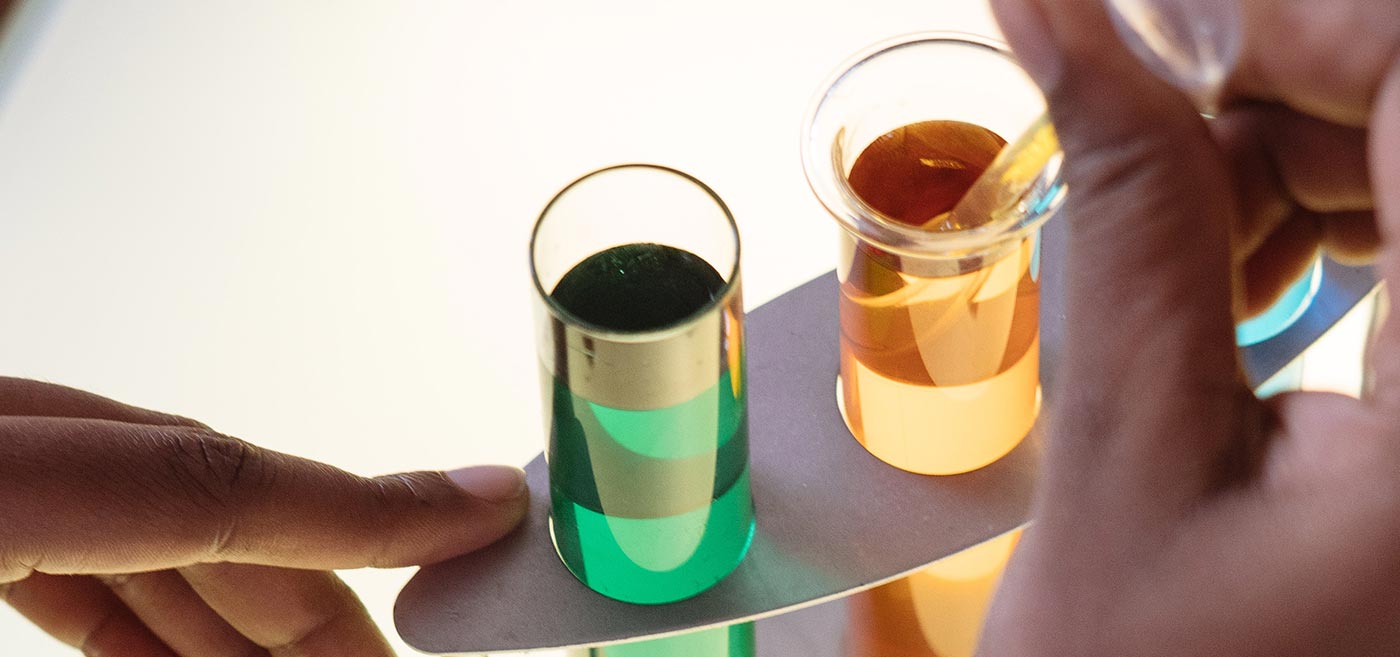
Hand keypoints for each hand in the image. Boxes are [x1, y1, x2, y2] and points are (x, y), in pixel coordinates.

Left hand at [0, 377, 528, 656]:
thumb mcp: (15, 543)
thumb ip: (132, 619)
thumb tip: (318, 631)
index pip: (211, 480)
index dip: (368, 510)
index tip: (479, 517)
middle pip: (203, 501)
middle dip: (312, 607)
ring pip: (149, 518)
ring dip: (239, 618)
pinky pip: (79, 534)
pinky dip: (150, 599)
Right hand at [980, 1, 1399, 655]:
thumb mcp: (1129, 455)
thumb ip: (1127, 215)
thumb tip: (1064, 19)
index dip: (1295, 29)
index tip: (1162, 49)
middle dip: (1296, 97)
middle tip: (1157, 151)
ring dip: (1321, 160)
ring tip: (1198, 251)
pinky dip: (1355, 220)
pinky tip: (1264, 277)